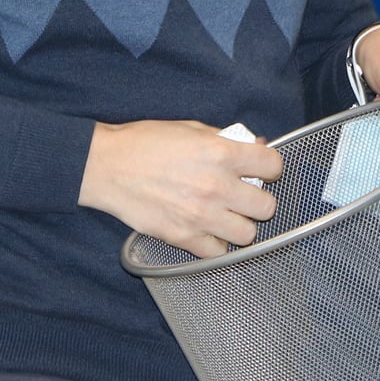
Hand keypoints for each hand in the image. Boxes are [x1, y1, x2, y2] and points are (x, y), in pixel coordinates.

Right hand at [80, 119, 281, 257]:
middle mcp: (216, 186)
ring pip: (248, 235)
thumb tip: (255, 146)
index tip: (262, 170)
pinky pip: (218, 252)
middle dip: (259, 201)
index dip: (270, 167)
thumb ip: (225, 139)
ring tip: (226, 216)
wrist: (106, 167)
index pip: (273, 165)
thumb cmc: (145, 143)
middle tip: (244, 197)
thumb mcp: (190, 128)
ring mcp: (200, 215)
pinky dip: (216, 244)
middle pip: (267, 207)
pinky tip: (207, 230)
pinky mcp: (183, 237)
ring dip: (240, 225)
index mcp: (220, 153)